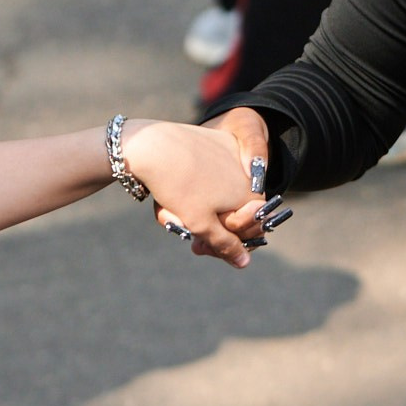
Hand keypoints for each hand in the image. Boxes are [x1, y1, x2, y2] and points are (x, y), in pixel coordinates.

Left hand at [119, 117, 271, 265]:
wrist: (154, 146)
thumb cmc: (180, 187)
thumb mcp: (202, 224)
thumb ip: (226, 245)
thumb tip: (244, 262)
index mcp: (250, 193)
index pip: (251, 227)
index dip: (229, 239)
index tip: (204, 242)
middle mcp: (247, 173)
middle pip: (236, 209)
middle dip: (212, 224)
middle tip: (189, 234)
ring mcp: (232, 156)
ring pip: (221, 193)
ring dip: (199, 207)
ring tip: (172, 211)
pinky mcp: (217, 143)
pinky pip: (213, 173)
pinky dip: (198, 184)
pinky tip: (175, 188)